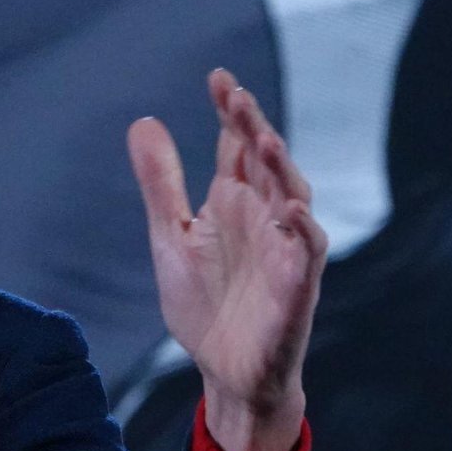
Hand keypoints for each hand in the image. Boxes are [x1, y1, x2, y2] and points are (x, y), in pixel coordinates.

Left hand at [128, 68, 327, 450]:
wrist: (224, 373)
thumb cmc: (205, 304)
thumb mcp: (171, 236)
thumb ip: (161, 183)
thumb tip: (144, 121)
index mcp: (234, 200)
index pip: (235, 145)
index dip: (230, 112)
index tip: (218, 77)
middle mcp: (264, 215)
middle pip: (264, 160)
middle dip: (253, 127)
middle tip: (236, 96)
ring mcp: (284, 247)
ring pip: (292, 194)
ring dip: (280, 167)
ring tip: (262, 139)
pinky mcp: (298, 284)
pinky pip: (308, 249)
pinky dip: (303, 228)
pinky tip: (289, 208)